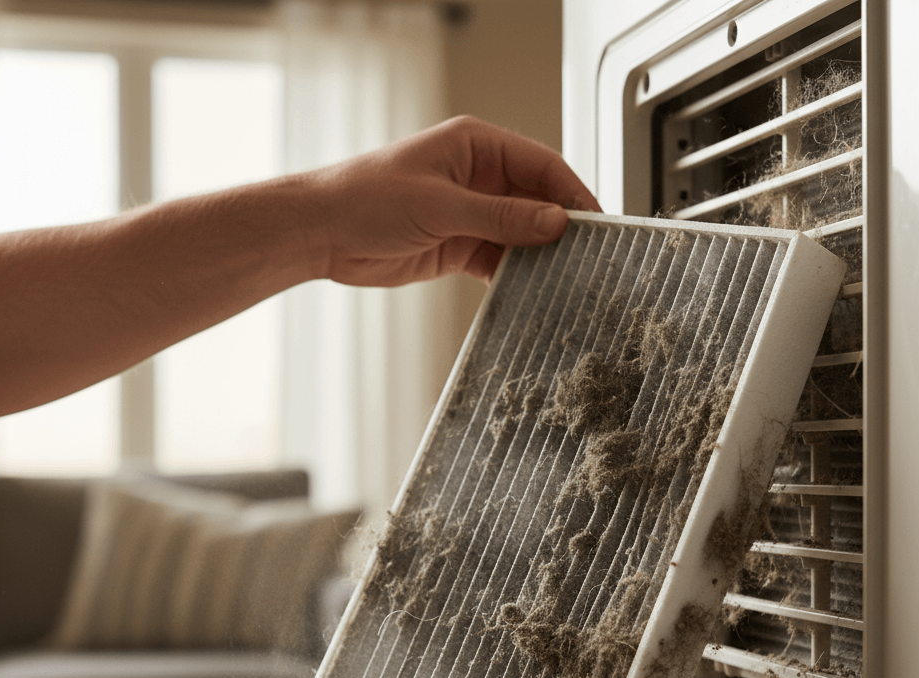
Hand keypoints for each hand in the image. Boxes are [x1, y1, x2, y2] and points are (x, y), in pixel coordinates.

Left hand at [307, 115, 600, 287]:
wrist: (323, 233)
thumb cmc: (365, 198)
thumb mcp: (441, 205)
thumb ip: (500, 216)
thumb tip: (554, 221)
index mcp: (476, 146)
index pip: (541, 165)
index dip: (572, 193)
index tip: (596, 222)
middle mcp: (477, 177)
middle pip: (536, 201)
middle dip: (559, 228)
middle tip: (587, 256)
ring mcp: (469, 214)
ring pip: (520, 234)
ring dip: (538, 256)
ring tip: (563, 278)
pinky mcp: (458, 246)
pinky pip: (498, 260)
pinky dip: (514, 275)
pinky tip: (530, 290)